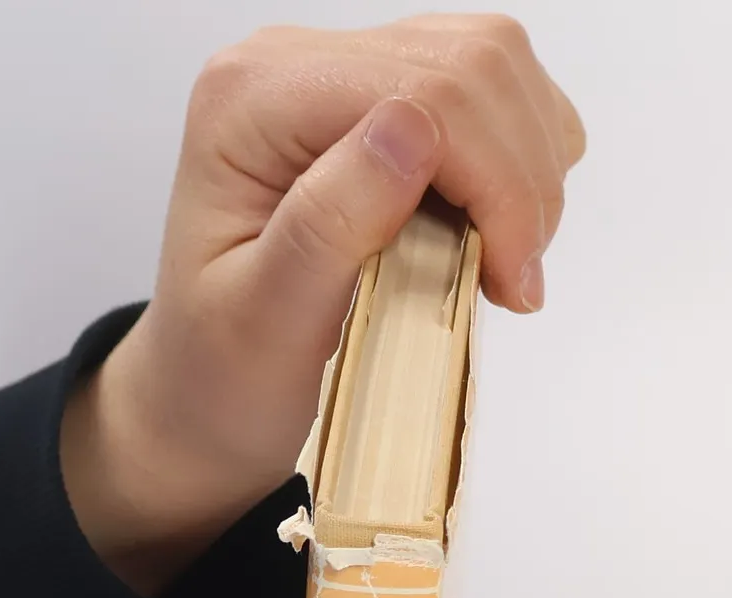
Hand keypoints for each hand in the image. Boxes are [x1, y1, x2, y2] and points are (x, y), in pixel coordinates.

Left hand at [60, 14, 585, 595]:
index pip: (422, 89)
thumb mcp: (261, 324)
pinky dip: (517, 163)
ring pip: (494, 68)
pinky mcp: (383, 102)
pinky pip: (492, 96)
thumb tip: (412, 129)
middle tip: (509, 283)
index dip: (495, 180)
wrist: (204, 400)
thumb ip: (326, 224)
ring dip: (528, 168)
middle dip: (519, 177)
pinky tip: (490, 232)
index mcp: (252, 101)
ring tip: (500, 264)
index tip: (509, 283)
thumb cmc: (222, 379)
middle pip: (471, 63)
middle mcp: (294, 63)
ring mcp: (343, 74)